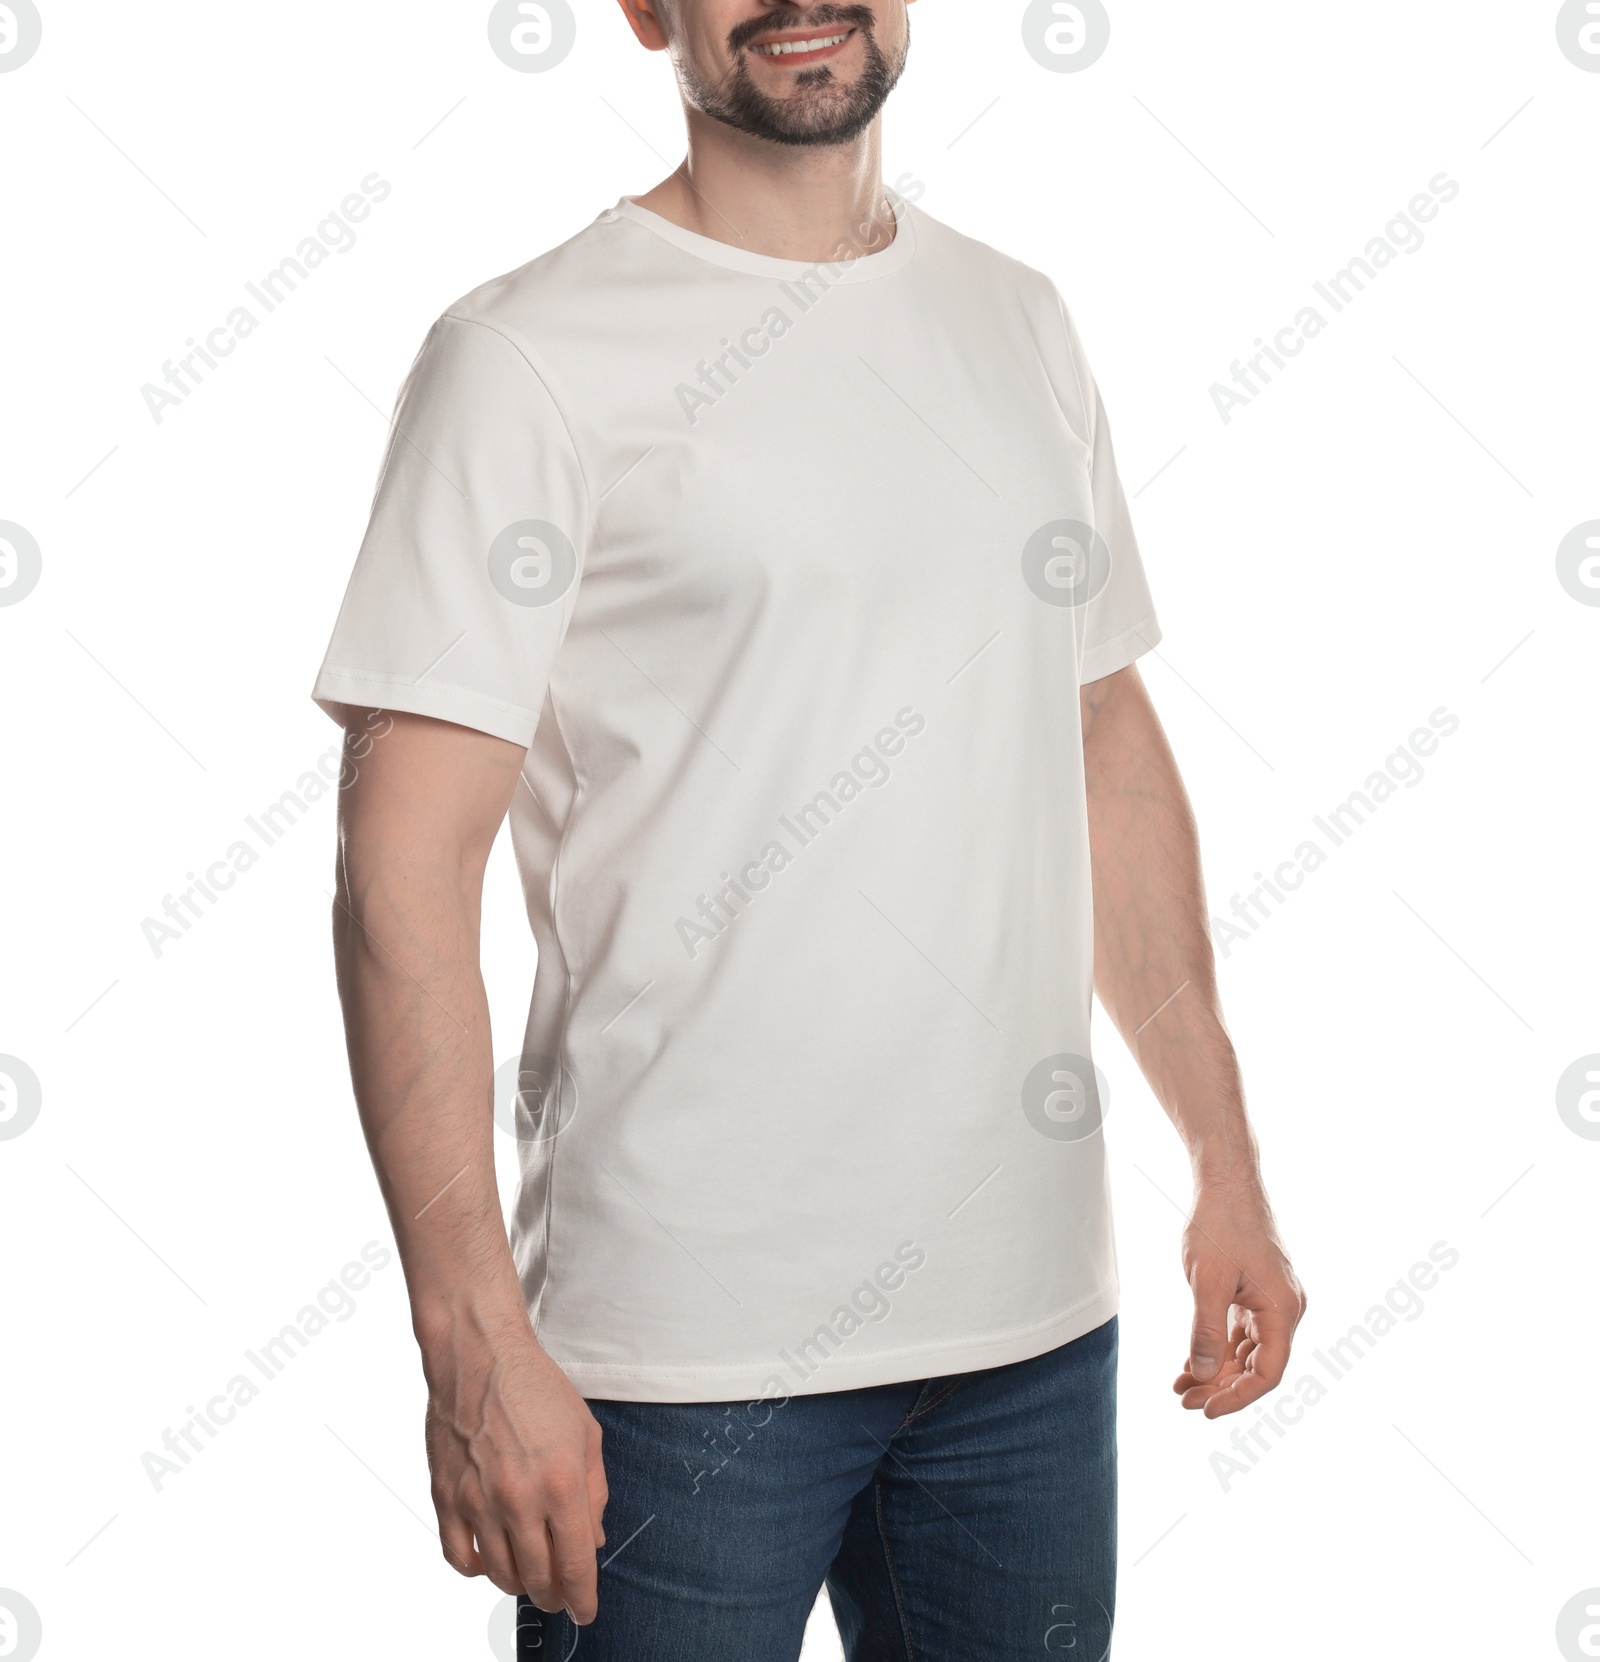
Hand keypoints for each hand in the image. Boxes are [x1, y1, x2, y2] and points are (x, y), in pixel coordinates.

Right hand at [423, 1309, 607, 1622]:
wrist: (481, 1357)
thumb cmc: (537, 1388)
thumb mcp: (586, 1433)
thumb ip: (595, 1491)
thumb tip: (594, 1541)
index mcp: (561, 1483)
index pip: (576, 1564)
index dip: (583, 1597)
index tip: (586, 1610)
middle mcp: (519, 1499)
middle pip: (539, 1578)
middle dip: (555, 1595)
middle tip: (560, 1595)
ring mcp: (478, 1502)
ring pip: (501, 1574)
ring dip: (520, 1584)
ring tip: (530, 1576)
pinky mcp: (447, 1498)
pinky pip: (459, 1558)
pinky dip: (477, 1570)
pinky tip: (490, 1561)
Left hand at [1172, 1182, 1304, 1417]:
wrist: (1226, 1182)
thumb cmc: (1220, 1225)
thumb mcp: (1207, 1281)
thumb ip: (1205, 1331)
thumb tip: (1202, 1376)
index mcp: (1283, 1310)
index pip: (1267, 1373)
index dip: (1238, 1397)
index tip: (1205, 1410)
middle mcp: (1284, 1310)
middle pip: (1257, 1366)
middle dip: (1221, 1387)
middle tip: (1184, 1402)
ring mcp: (1270, 1301)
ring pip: (1246, 1351)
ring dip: (1216, 1371)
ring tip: (1181, 1388)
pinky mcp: (1255, 1292)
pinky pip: (1239, 1332)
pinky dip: (1216, 1348)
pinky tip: (1190, 1364)